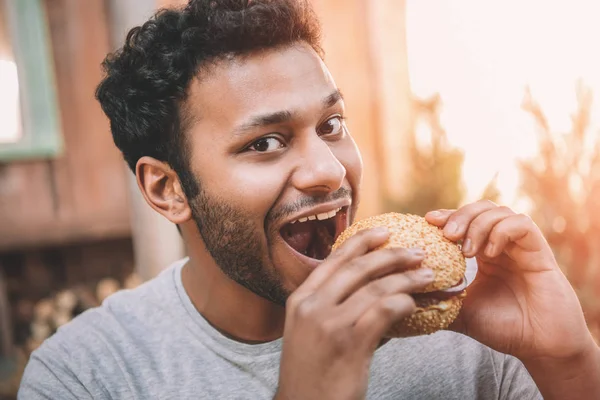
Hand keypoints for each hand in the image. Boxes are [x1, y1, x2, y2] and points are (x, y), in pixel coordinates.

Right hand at [275, 228, 433, 399]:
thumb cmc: (312, 372)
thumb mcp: (309, 332)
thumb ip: (334, 307)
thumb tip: (373, 289)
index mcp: (301, 299)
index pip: (334, 260)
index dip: (361, 241)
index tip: (384, 232)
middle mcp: (312, 306)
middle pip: (358, 267)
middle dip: (392, 255)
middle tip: (417, 253)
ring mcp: (329, 323)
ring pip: (376, 288)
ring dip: (407, 279)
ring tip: (428, 277)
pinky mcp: (350, 343)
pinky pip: (385, 311)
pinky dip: (404, 303)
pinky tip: (415, 305)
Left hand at [426, 201, 594, 362]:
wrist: (539, 346)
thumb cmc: (503, 328)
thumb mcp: (460, 312)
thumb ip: (437, 300)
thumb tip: (405, 295)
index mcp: (483, 253)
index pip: (464, 221)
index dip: (446, 216)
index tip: (427, 221)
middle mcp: (502, 245)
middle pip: (480, 208)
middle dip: (460, 215)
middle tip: (447, 234)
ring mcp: (521, 246)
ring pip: (499, 211)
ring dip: (478, 224)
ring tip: (467, 251)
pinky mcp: (539, 251)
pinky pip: (521, 224)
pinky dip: (501, 231)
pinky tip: (489, 253)